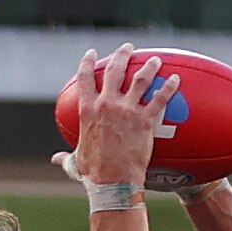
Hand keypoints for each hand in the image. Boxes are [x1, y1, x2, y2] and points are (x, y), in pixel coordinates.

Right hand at [52, 48, 174, 191]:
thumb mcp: (76, 161)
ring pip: (141, 79)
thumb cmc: (93, 174)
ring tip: (155, 60)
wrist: (112, 182)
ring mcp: (127, 110)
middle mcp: (107, 104)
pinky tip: (175, 80)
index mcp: (88, 110)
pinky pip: (160, 98)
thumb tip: (55, 159)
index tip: (91, 53)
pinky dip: (169, 87)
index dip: (87, 62)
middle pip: (115, 70)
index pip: (85, 79)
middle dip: (121, 55)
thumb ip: (66, 156)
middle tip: (127, 48)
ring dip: (149, 66)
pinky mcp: (145, 120)